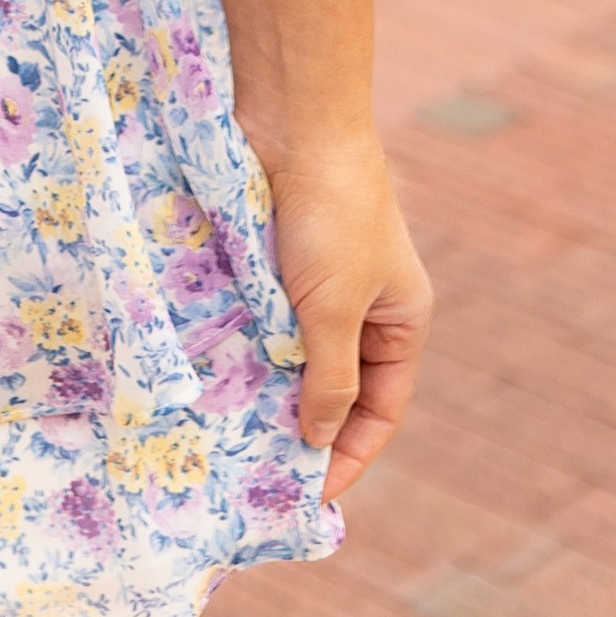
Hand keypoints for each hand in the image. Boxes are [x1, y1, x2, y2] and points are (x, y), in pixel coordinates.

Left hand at [255, 124, 434, 496]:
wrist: (292, 120)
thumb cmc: (330, 214)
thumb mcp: (333, 308)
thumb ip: (329, 377)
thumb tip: (320, 438)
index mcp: (401, 320)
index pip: (381, 409)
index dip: (351, 456)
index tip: (310, 496)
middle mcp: (363, 308)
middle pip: (337, 390)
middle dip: (304, 431)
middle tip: (259, 478)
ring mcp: (317, 286)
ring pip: (294, 360)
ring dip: (268, 396)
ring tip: (229, 442)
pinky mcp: (275, 267)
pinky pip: (263, 326)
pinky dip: (245, 356)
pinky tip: (214, 385)